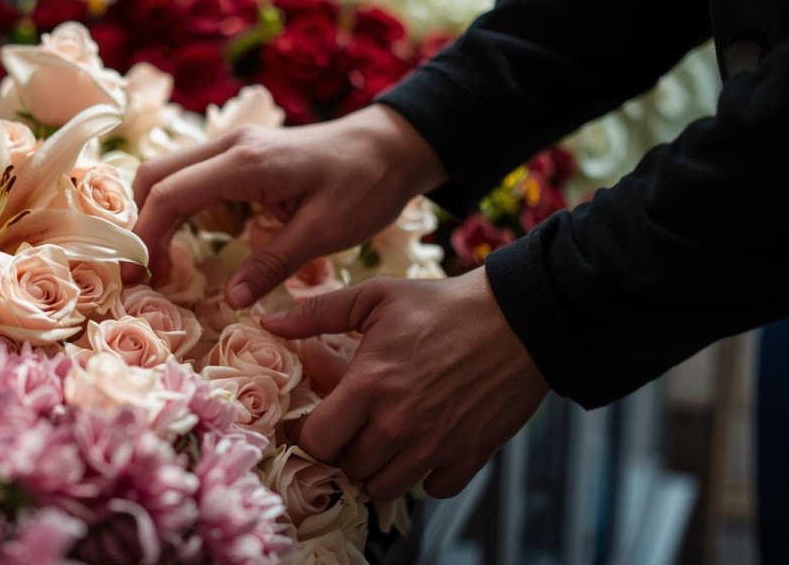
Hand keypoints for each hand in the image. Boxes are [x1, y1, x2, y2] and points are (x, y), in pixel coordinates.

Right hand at [126, 104, 447, 307]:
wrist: (391, 146)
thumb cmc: (365, 185)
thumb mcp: (324, 232)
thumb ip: (273, 264)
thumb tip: (231, 301)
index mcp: (245, 162)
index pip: (169, 194)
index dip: (145, 237)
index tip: (140, 278)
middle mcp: (230, 146)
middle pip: (154, 176)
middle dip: (137, 225)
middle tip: (140, 275)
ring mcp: (233, 146)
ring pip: (168, 174)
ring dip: (153, 215)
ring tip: (156, 264)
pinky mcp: (241, 156)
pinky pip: (191, 177)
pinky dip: (174, 207)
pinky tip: (180, 241)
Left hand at [261, 267, 549, 499]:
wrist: (519, 317)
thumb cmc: (443, 304)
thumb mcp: (376, 296)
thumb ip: (318, 311)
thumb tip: (269, 319)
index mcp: (369, 384)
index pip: (317, 441)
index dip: (310, 435)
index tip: (317, 421)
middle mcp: (398, 423)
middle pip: (348, 469)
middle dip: (343, 450)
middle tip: (353, 427)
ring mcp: (435, 445)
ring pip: (384, 488)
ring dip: (378, 468)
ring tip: (384, 439)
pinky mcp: (469, 456)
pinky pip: (432, 490)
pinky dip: (425, 477)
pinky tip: (424, 446)